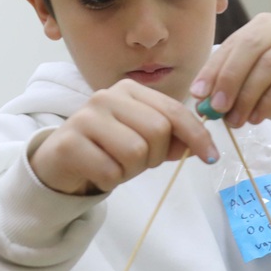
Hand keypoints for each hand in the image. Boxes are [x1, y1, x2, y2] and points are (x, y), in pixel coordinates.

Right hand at [29, 79, 218, 195]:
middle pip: (157, 132)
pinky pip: (111, 171)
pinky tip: (98, 172)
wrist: (59, 164)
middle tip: (136, 162)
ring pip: (135, 152)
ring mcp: (85, 117)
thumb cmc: (107, 149)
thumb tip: (201, 145)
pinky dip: (111, 180)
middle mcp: (106, 97)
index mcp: (128, 90)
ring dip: (131, 170)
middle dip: (154, 156)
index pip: (173, 111)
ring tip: (115, 165)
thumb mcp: (143, 140)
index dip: (197, 136)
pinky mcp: (69, 143)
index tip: (211, 157)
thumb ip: (172, 138)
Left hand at [189, 12, 270, 132]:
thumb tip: (202, 100)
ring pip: (269, 64)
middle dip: (229, 79)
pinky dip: (269, 101)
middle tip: (216, 107)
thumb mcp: (254, 86)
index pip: (233, 43)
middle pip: (250, 47)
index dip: (213, 68)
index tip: (197, 93)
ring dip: (248, 95)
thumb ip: (232, 86)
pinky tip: (257, 117)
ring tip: (236, 120)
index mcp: (264, 25)